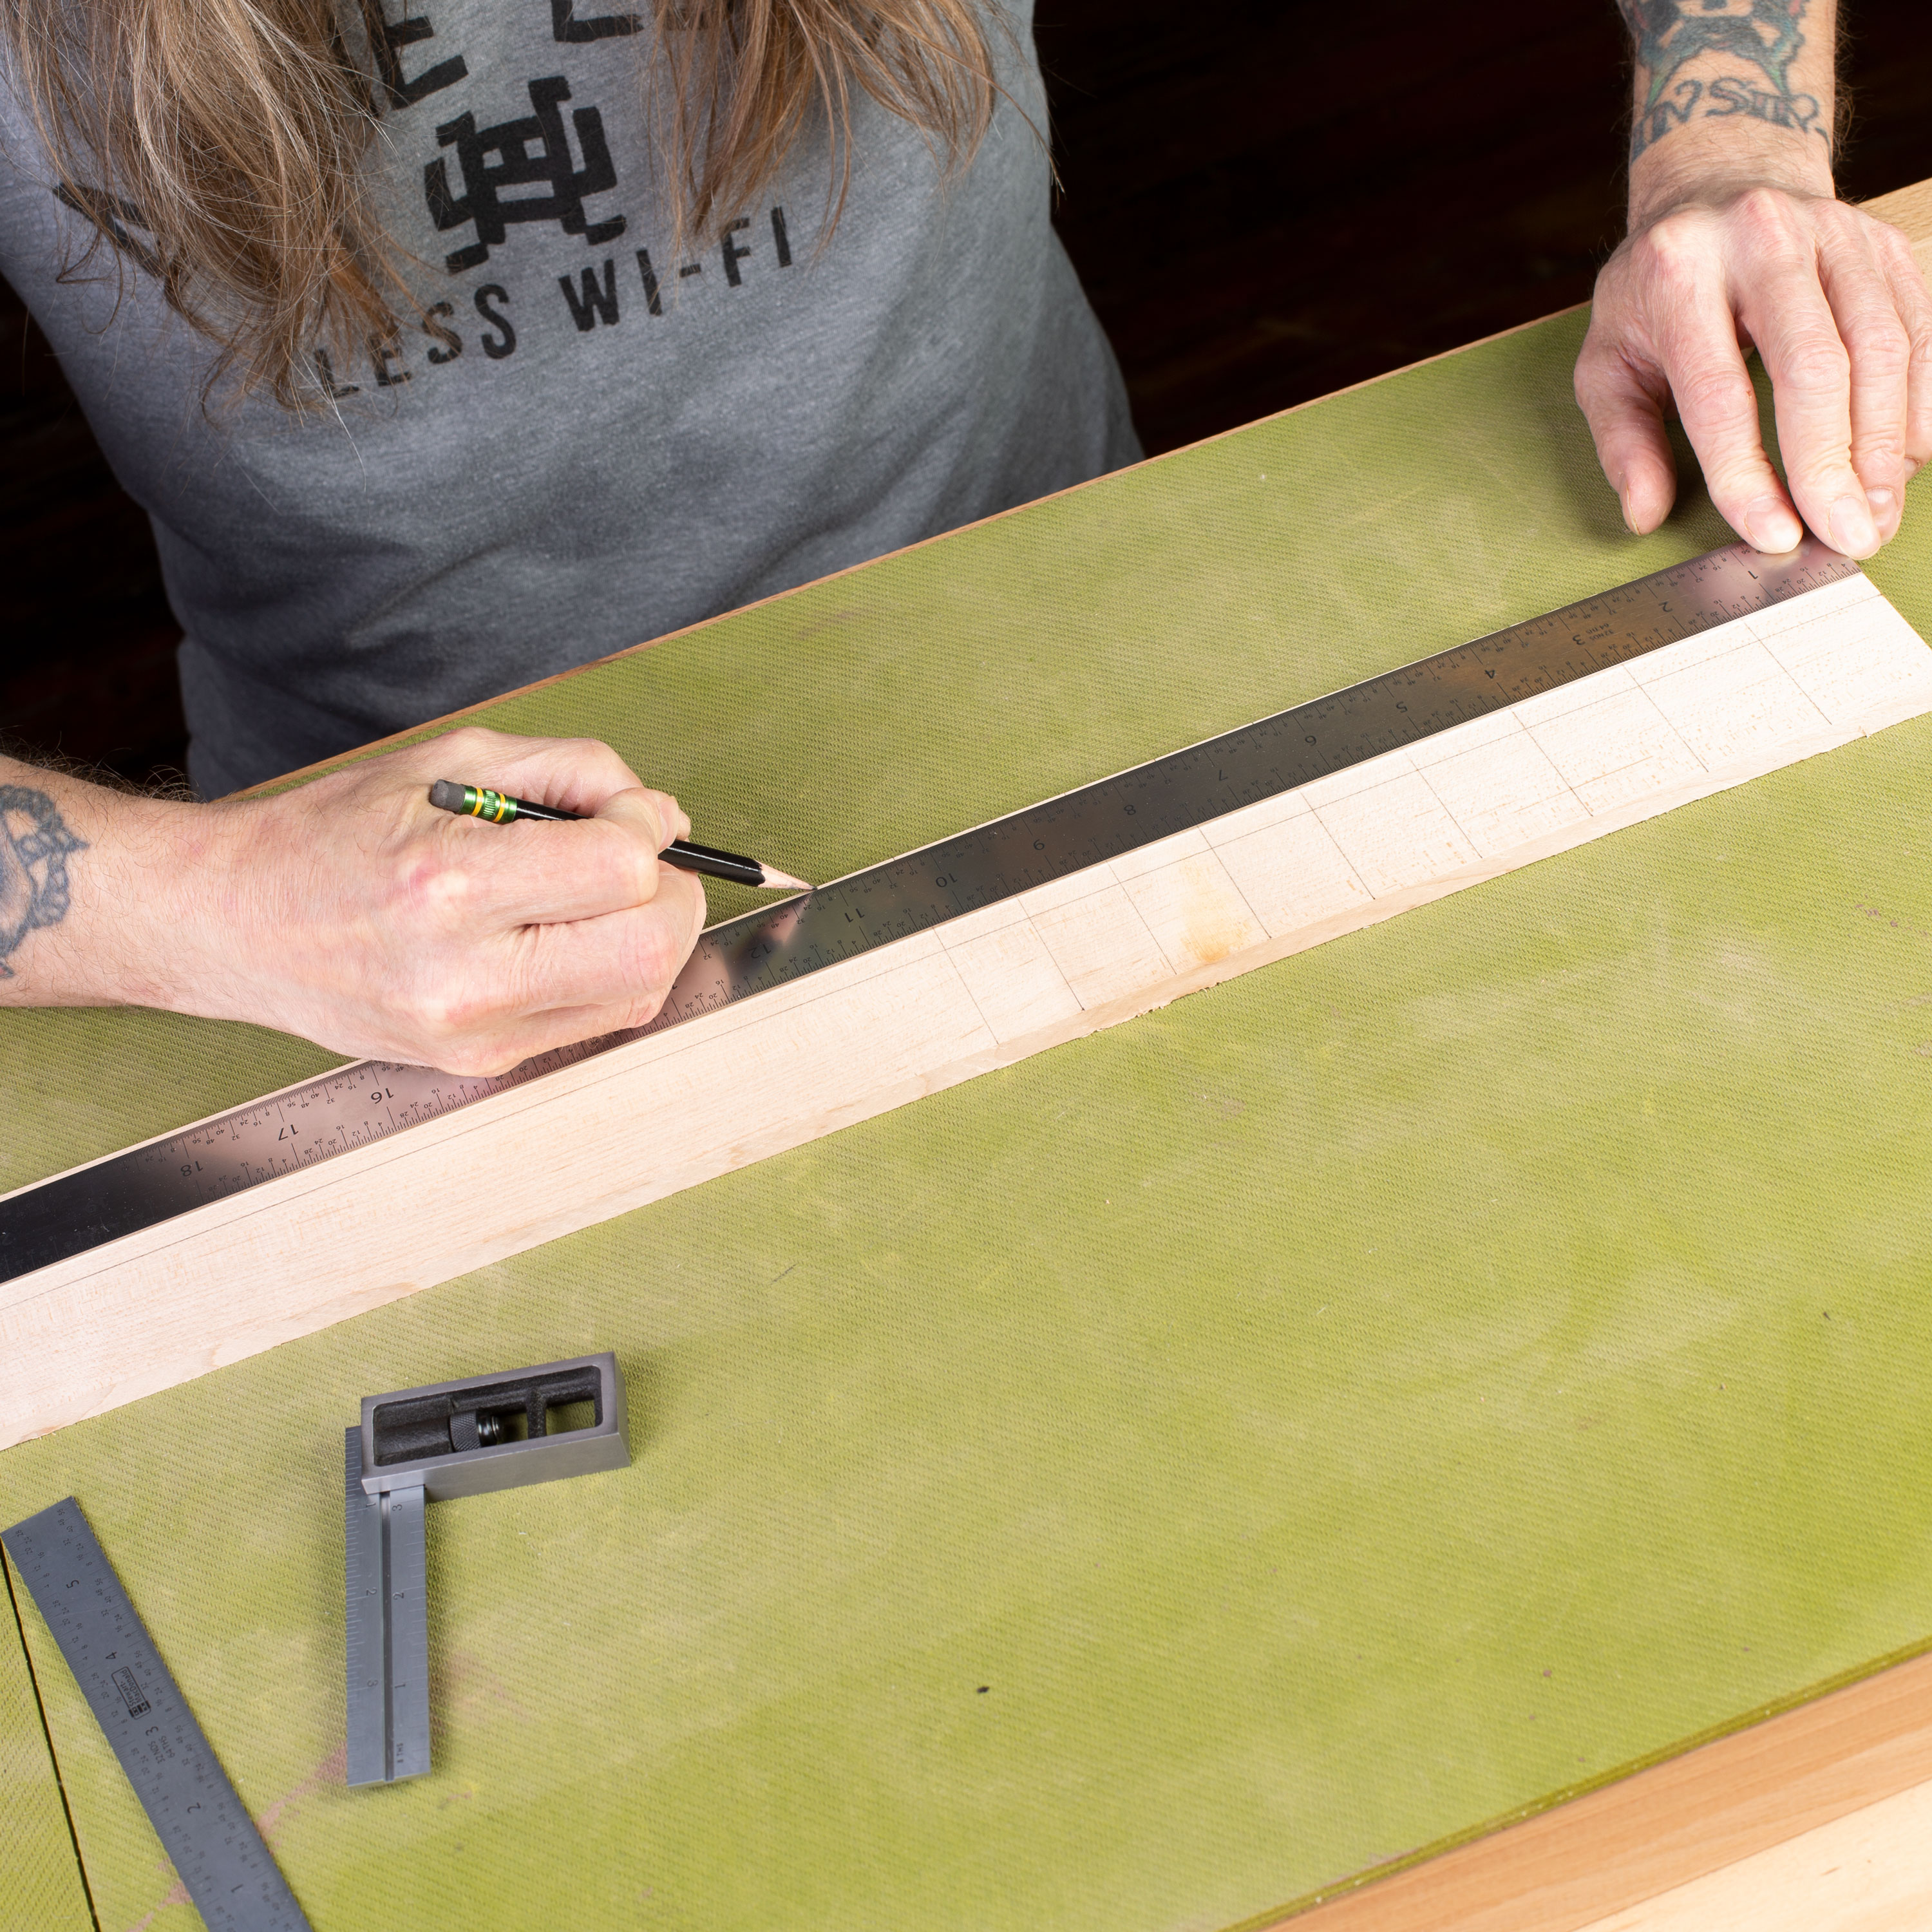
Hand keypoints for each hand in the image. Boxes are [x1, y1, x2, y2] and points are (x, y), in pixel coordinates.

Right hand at [172, 727, 705, 1072]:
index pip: (622, 868)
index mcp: (448, 885)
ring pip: (640, 995)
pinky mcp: (480, 1064)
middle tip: (638, 860)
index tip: (625, 813)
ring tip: (597, 894)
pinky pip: (597, 1021)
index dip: (646, 829)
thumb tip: (663, 815)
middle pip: (651, 948)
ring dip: (649, 935)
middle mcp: (464, 976)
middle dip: (672, 893)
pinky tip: (566, 935)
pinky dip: (609, 971)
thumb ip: (571, 772)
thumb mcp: (449, 759)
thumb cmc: (334, 835)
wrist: (234, 924)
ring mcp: (473, 1034)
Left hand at [1575, 185, 1931, 557]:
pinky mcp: (1885, 244)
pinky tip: (1907, 462)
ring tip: (1877, 514)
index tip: (1774, 536)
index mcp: (1680, 272)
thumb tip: (1645, 513)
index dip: (1749, 475)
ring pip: (1882, 349)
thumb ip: (1622, 441)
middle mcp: (1763, 240)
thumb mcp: (1609, 358)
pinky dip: (1920, 404)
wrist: (1719, 184)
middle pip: (1815, 367)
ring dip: (1886, 446)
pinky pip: (1921, 330)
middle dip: (1833, 465)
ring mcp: (1836, 235)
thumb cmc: (1657, 290)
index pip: (1720, 395)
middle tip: (1847, 538)